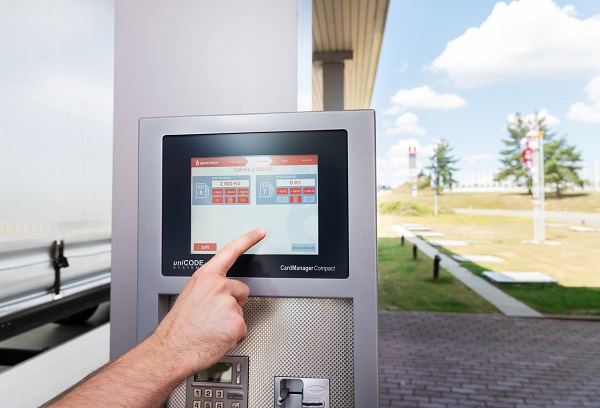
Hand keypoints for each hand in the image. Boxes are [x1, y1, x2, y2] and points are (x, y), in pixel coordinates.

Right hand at [149, 228, 265, 378]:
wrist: (172, 350)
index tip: (260, 232)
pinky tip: (217, 336)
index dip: (248, 239)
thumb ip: (208, 287)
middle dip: (232, 302)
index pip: (231, 251)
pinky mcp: (237, 323)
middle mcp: (219, 287)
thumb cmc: (178, 328)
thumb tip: (221, 291)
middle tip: (212, 316)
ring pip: (240, 311)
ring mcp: (229, 304)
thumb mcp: (190, 296)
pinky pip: (242, 328)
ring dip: (230, 320)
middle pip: (241, 289)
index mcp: (205, 277)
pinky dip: (232, 335)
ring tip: (211, 328)